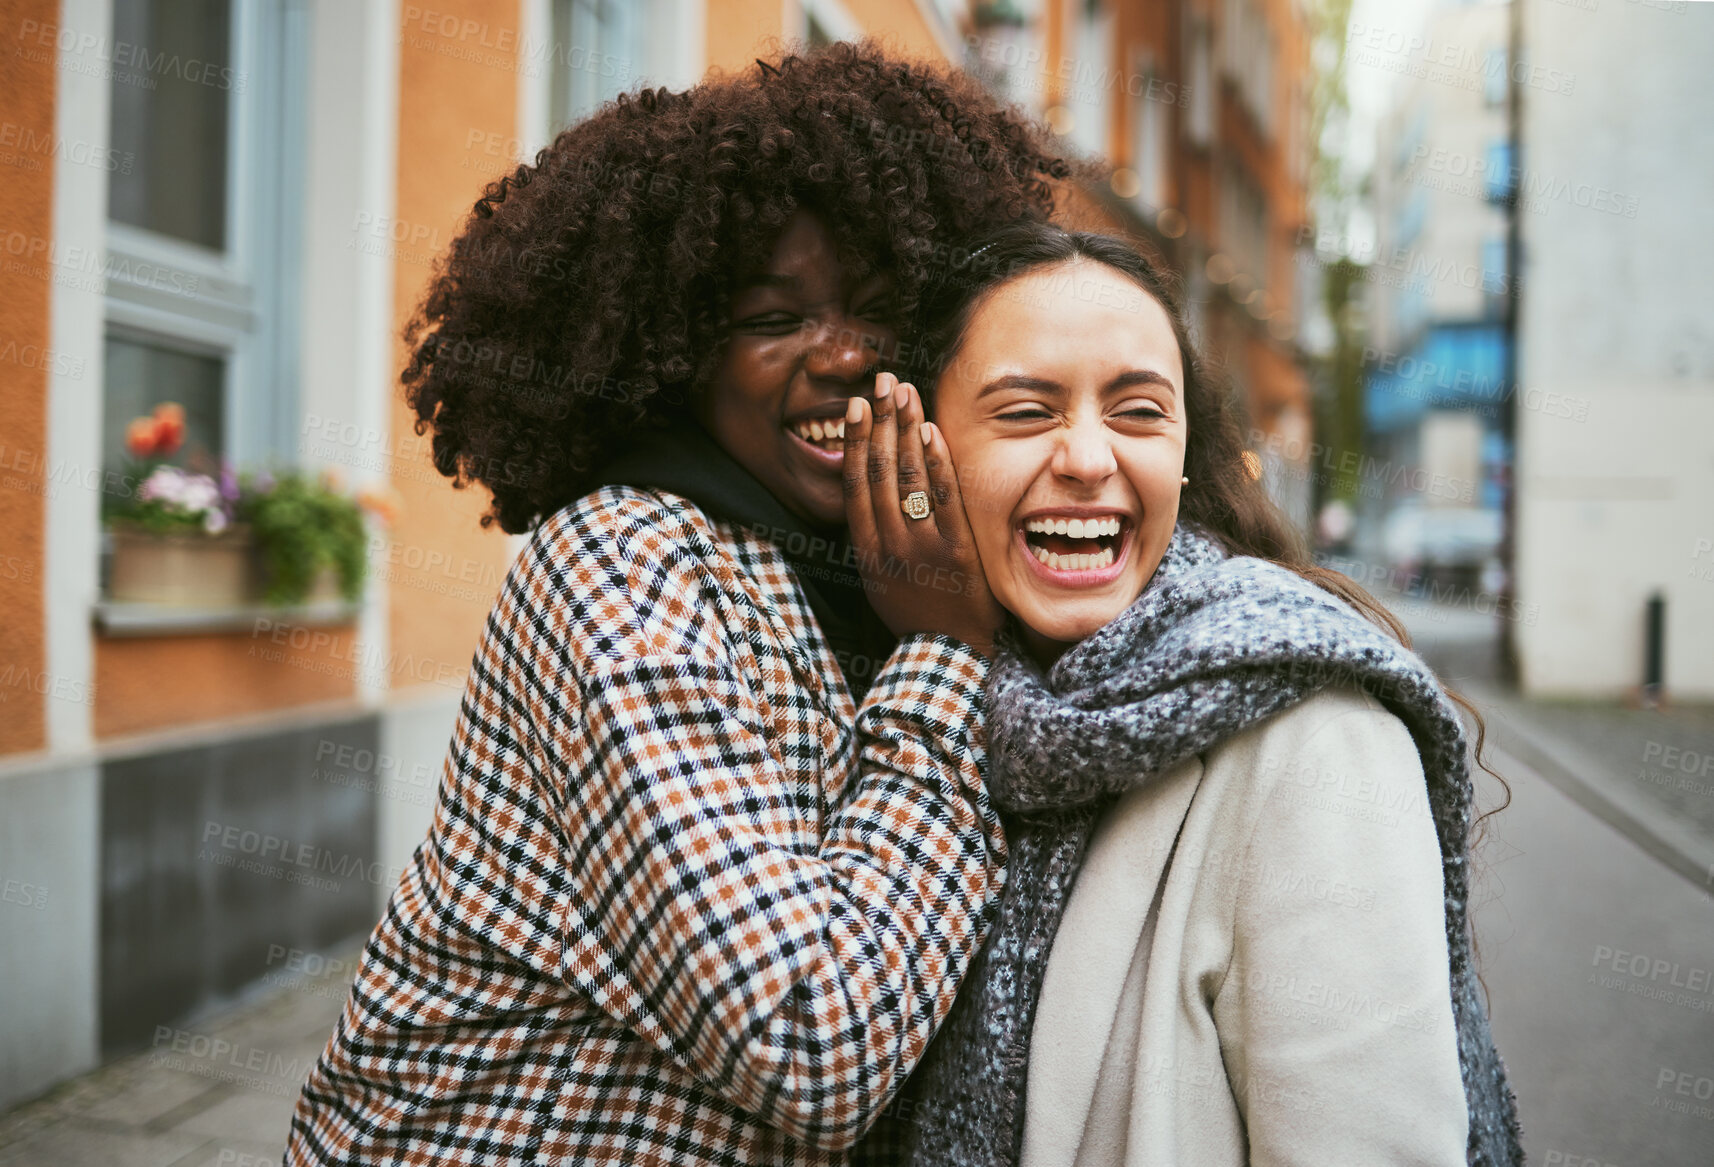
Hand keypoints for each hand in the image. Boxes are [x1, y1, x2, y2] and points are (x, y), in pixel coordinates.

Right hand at [842, 372, 1005, 657]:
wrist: (948, 652)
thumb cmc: (913, 614)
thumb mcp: (878, 580)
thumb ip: (872, 537)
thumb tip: (868, 490)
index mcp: (867, 552)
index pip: (856, 485)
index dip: (854, 441)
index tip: (855, 406)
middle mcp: (890, 545)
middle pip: (880, 471)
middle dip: (881, 421)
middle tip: (883, 382)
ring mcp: (924, 547)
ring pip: (909, 478)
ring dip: (905, 429)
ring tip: (904, 392)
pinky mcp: (958, 550)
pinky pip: (945, 496)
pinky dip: (936, 460)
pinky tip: (931, 429)